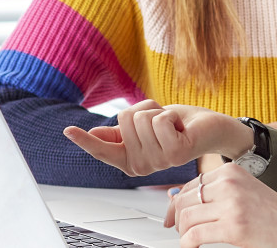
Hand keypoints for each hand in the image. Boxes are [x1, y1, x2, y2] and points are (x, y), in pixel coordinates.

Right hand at [63, 100, 251, 176]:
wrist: (208, 129)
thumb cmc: (176, 127)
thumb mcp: (143, 127)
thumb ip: (118, 133)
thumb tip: (94, 134)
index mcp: (130, 160)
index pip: (102, 150)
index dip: (85, 140)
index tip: (68, 130)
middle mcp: (142, 165)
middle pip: (124, 120)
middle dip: (142, 110)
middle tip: (159, 121)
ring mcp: (158, 162)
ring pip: (141, 119)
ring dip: (157, 111)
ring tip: (171, 124)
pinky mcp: (175, 154)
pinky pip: (159, 120)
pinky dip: (170, 114)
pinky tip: (180, 127)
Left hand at [164, 162, 276, 247]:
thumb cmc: (273, 214)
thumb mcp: (242, 192)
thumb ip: (213, 193)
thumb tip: (174, 198)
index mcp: (231, 171)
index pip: (190, 184)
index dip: (176, 202)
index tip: (172, 216)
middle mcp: (229, 183)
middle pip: (184, 199)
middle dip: (176, 218)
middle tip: (178, 230)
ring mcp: (231, 204)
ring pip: (186, 217)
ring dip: (182, 232)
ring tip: (188, 239)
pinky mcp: (233, 226)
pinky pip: (195, 234)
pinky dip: (187, 243)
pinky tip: (192, 247)